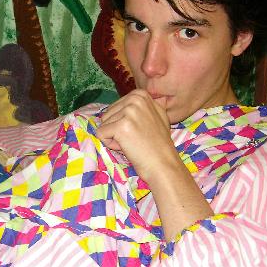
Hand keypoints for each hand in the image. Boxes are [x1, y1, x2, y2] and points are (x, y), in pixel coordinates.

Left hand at [96, 90, 212, 238]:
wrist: (165, 170)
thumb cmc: (157, 152)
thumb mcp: (150, 123)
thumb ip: (136, 111)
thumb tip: (113, 109)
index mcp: (143, 95)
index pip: (114, 109)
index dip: (120, 127)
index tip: (138, 140)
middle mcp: (137, 98)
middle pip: (105, 115)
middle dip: (114, 133)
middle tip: (136, 145)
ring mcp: (130, 111)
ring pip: (102, 126)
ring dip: (112, 140)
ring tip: (133, 148)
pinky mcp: (122, 125)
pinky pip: (101, 135)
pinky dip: (110, 147)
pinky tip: (129, 151)